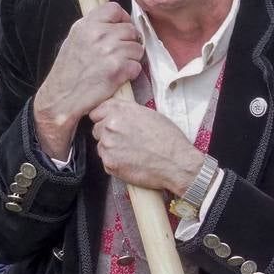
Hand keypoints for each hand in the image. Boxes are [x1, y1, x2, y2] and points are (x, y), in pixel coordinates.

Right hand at [34, 2, 143, 159]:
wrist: (61, 99)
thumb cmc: (68, 73)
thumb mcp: (74, 40)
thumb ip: (93, 28)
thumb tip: (115, 23)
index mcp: (86, 25)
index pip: (114, 8)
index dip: (122, 19)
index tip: (121, 29)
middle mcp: (98, 35)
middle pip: (130, 29)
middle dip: (129, 42)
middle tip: (119, 54)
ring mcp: (109, 51)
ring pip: (137, 48)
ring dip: (132, 58)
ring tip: (117, 66)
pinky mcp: (118, 69)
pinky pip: (137, 65)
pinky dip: (132, 72)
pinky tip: (119, 77)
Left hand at [87, 98, 203, 193]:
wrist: (176, 163)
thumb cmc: (169, 139)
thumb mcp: (150, 114)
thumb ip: (128, 112)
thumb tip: (119, 114)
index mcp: (119, 110)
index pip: (97, 111)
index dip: (104, 118)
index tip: (111, 123)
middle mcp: (109, 126)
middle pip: (97, 129)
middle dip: (108, 134)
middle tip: (126, 140)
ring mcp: (107, 146)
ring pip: (101, 146)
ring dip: (112, 149)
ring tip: (132, 152)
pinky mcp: (109, 164)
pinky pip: (106, 161)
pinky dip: (116, 162)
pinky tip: (132, 162)